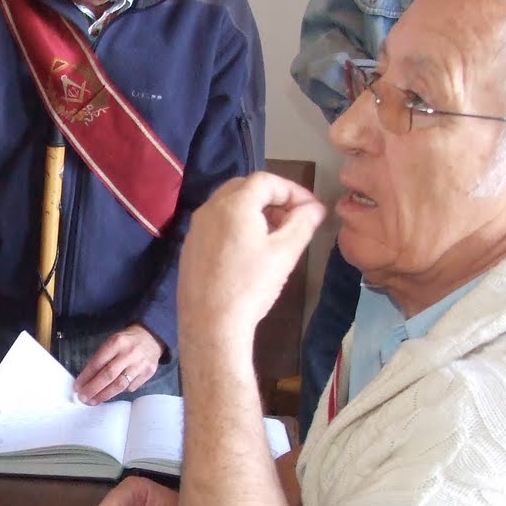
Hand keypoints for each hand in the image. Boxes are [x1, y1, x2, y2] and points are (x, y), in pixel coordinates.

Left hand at [74, 325, 163, 403]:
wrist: (152, 337)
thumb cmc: (127, 341)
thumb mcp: (112, 342)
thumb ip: (101, 358)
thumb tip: (87, 379)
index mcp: (116, 343)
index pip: (98, 362)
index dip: (86, 377)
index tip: (77, 387)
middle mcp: (129, 354)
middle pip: (109, 375)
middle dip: (93, 389)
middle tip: (83, 398)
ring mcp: (140, 365)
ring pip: (120, 385)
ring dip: (105, 395)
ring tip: (93, 401)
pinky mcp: (148, 373)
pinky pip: (131, 387)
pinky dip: (120, 392)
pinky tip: (112, 393)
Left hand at [180, 173, 324, 338]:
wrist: (211, 325)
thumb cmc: (251, 286)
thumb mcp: (285, 253)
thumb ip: (302, 224)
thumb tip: (315, 209)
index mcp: (233, 204)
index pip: (266, 181)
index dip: (292, 190)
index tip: (310, 209)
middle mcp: (209, 209)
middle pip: (244, 188)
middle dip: (272, 198)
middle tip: (293, 218)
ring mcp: (195, 229)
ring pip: (227, 206)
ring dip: (254, 211)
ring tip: (275, 234)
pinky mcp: (189, 248)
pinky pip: (215, 225)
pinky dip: (236, 226)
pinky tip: (249, 251)